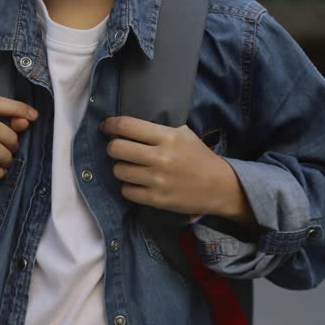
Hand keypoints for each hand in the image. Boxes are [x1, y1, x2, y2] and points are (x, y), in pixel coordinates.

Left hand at [101, 117, 236, 217]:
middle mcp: (160, 157)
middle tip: (117, 148)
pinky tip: (137, 183)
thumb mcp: (183, 134)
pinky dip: (129, 187)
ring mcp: (158, 180)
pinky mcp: (157, 199)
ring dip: (120, 168)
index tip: (105, 127)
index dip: (110, 125)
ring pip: (118, 170)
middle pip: (116, 148)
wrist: (219, 186)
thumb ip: (157, 129)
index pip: (126, 126)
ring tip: (130, 167)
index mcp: (167, 136)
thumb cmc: (198, 157)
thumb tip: (124, 127)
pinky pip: (126, 191)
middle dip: (112, 147)